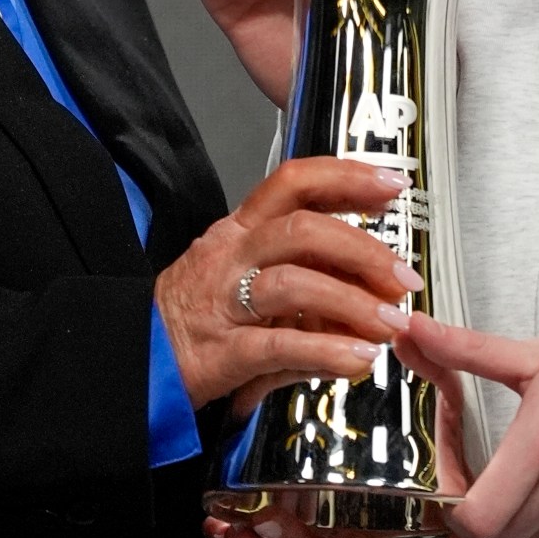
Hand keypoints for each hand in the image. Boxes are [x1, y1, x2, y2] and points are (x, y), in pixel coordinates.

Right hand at [154, 155, 417, 411]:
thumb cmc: (198, 318)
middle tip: (403, 277)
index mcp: (241, 229)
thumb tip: (375, 290)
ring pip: (292, 283)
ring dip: (351, 301)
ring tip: (389, 323)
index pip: (294, 182)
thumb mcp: (252, 283)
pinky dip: (324, 351)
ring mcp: (223, 301)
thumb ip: (312, 282)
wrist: (135, 361)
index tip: (392, 185)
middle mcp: (231, 255)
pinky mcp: (219, 352)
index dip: (346, 177)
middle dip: (362, 249)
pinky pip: (277, 345)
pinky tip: (356, 358)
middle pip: (302, 229)